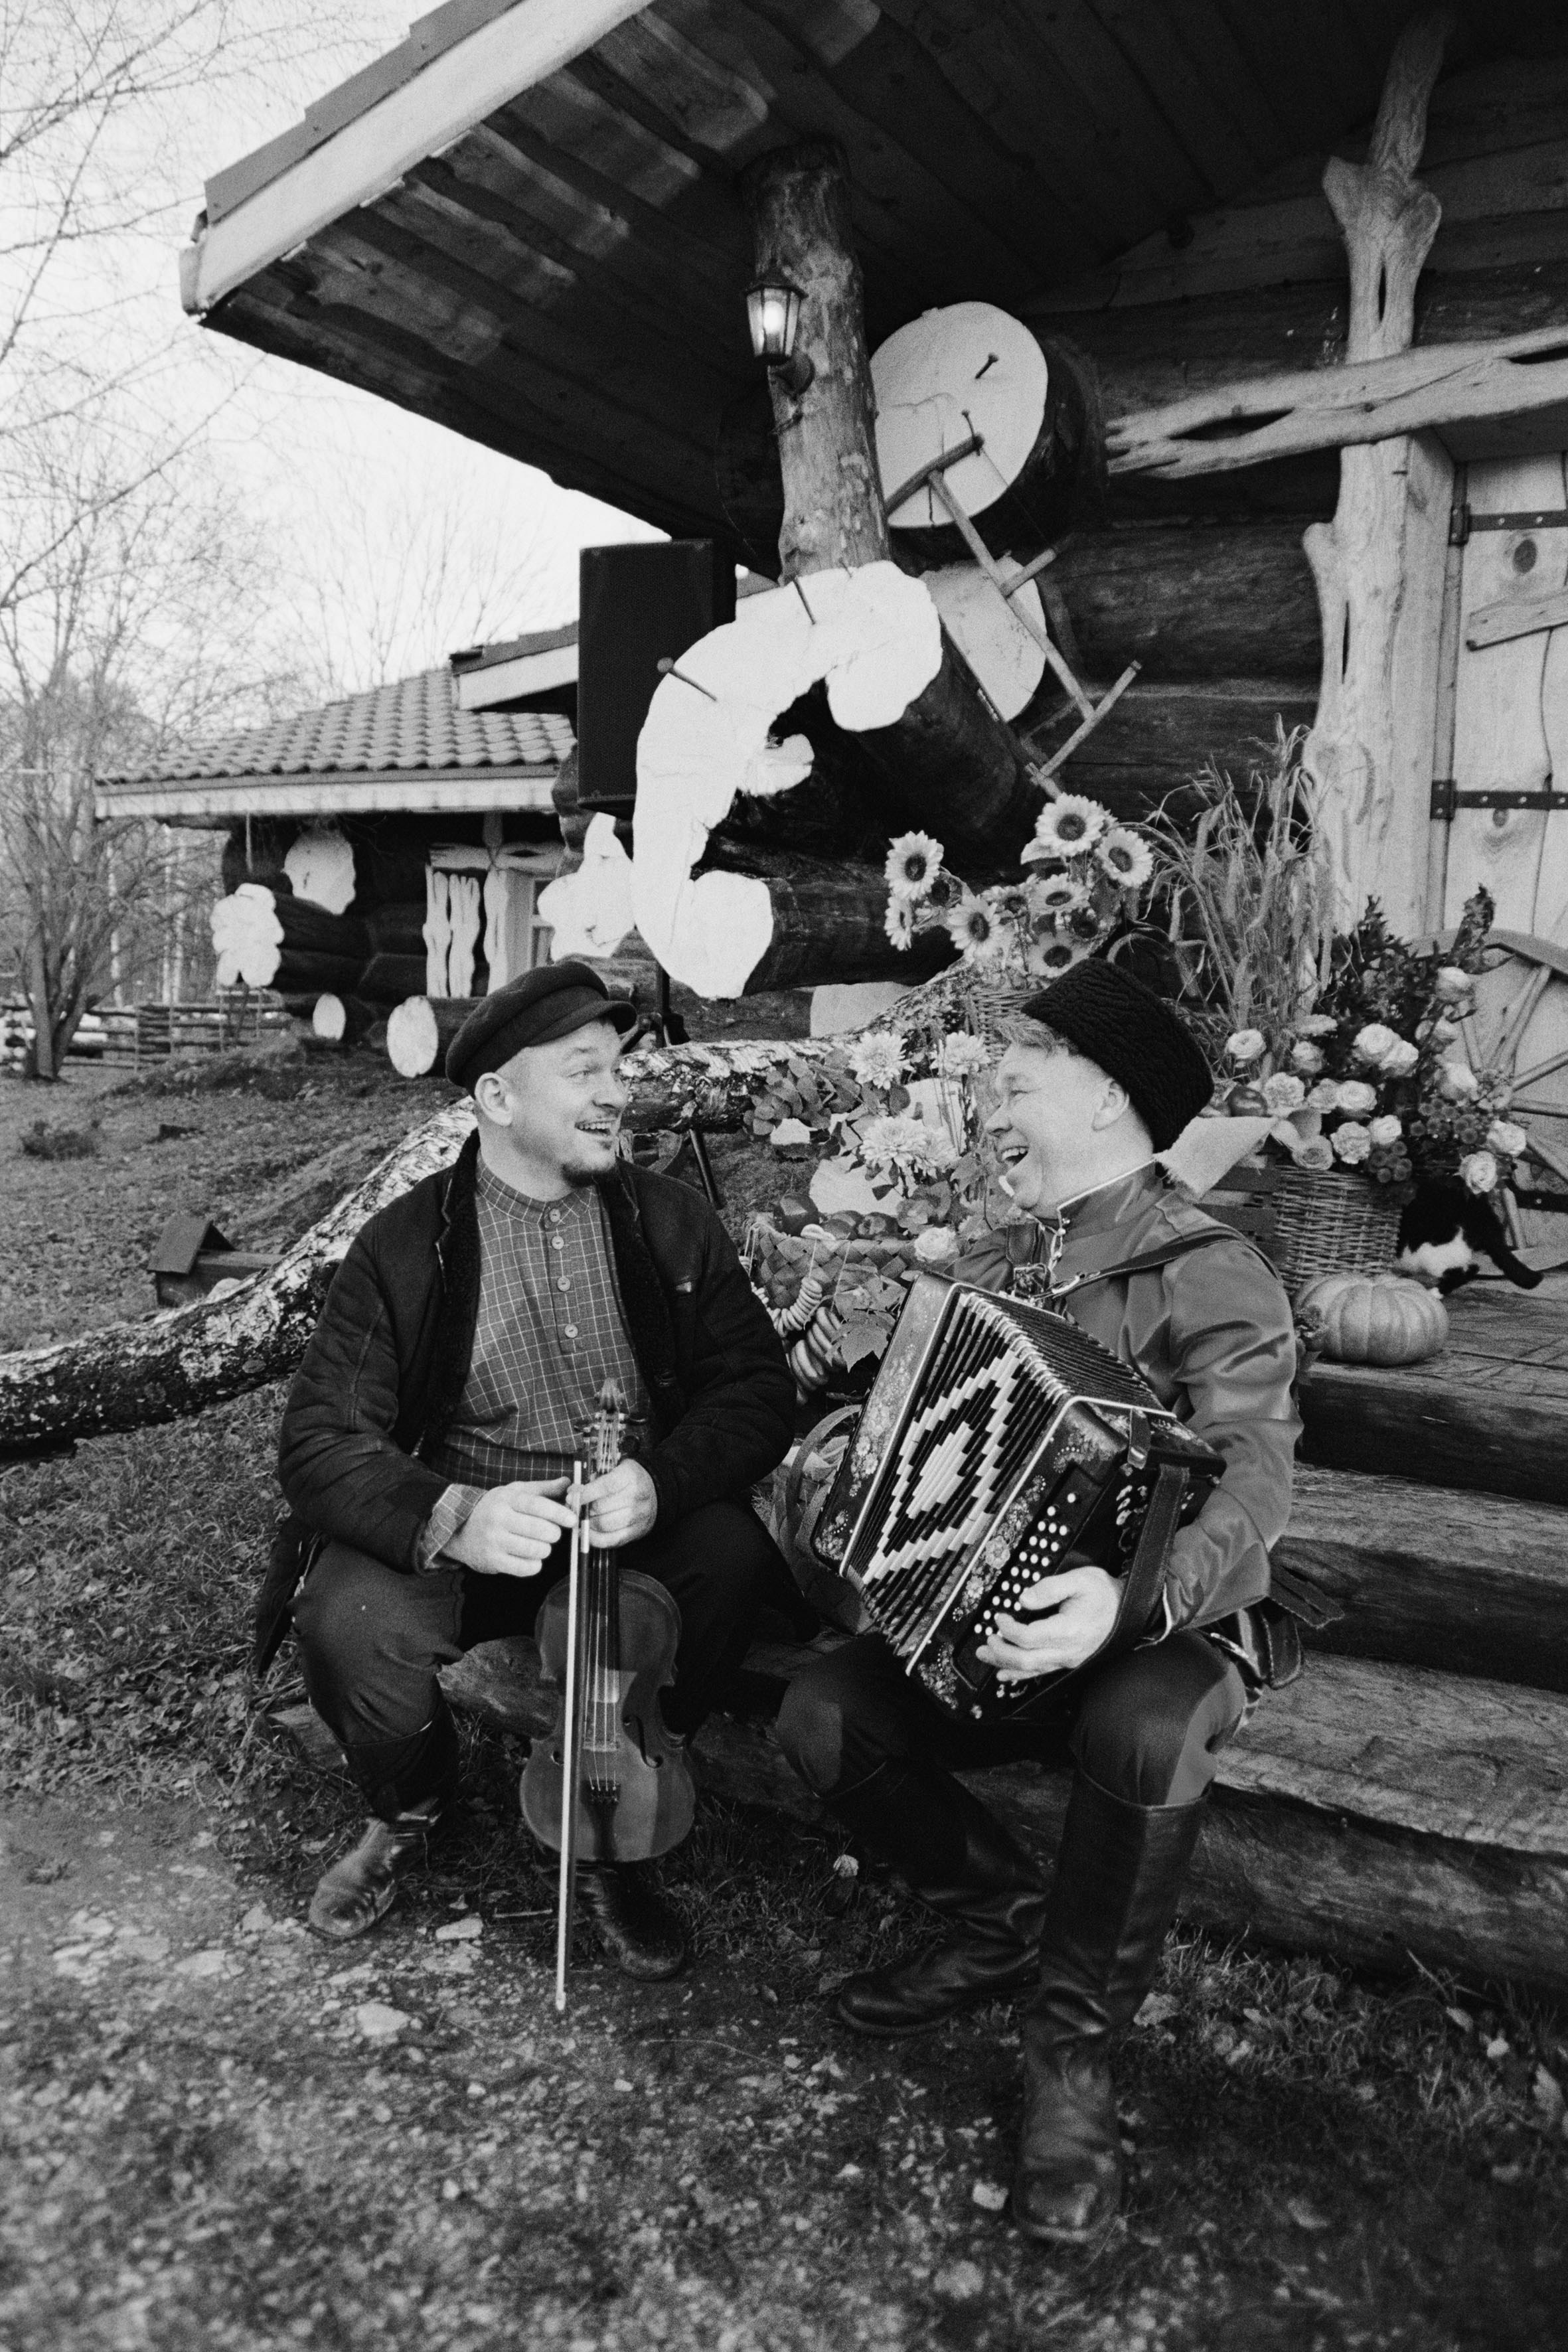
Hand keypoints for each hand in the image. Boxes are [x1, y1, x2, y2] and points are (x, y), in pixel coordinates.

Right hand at [444, 1479, 575, 1578]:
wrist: (460, 1529)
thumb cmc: (495, 1509)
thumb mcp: (515, 1492)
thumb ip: (543, 1489)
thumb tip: (568, 1483)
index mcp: (507, 1499)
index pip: (537, 1505)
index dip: (558, 1513)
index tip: (572, 1520)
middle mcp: (498, 1519)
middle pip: (540, 1530)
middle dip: (553, 1534)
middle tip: (551, 1533)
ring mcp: (494, 1541)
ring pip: (536, 1550)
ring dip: (545, 1549)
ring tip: (539, 1544)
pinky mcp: (492, 1561)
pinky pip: (526, 1568)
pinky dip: (534, 1564)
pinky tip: (530, 1557)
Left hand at [580, 1459, 657, 1549]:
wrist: (655, 1491)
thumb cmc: (628, 1479)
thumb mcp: (615, 1469)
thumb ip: (595, 1478)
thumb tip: (573, 1492)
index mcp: (630, 1476)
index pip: (605, 1487)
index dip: (585, 1493)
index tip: (571, 1497)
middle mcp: (636, 1497)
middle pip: (601, 1508)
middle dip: (583, 1509)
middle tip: (574, 1509)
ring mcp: (638, 1516)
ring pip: (604, 1525)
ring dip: (587, 1523)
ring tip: (581, 1518)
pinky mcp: (636, 1532)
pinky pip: (610, 1540)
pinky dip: (594, 1538)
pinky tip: (587, 1532)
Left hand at [976, 1564, 1121, 1685]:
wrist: (1128, 1608)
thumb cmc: (1106, 1594)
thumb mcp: (1080, 1579)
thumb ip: (1049, 1588)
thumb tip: (1024, 1598)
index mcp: (1069, 1630)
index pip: (1028, 1637)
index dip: (1008, 1628)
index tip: (999, 1616)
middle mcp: (1068, 1650)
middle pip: (1025, 1659)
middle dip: (1000, 1652)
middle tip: (986, 1641)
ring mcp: (1069, 1658)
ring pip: (1031, 1669)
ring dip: (1004, 1664)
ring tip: (986, 1657)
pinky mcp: (1069, 1660)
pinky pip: (1041, 1672)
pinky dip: (1020, 1675)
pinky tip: (1005, 1675)